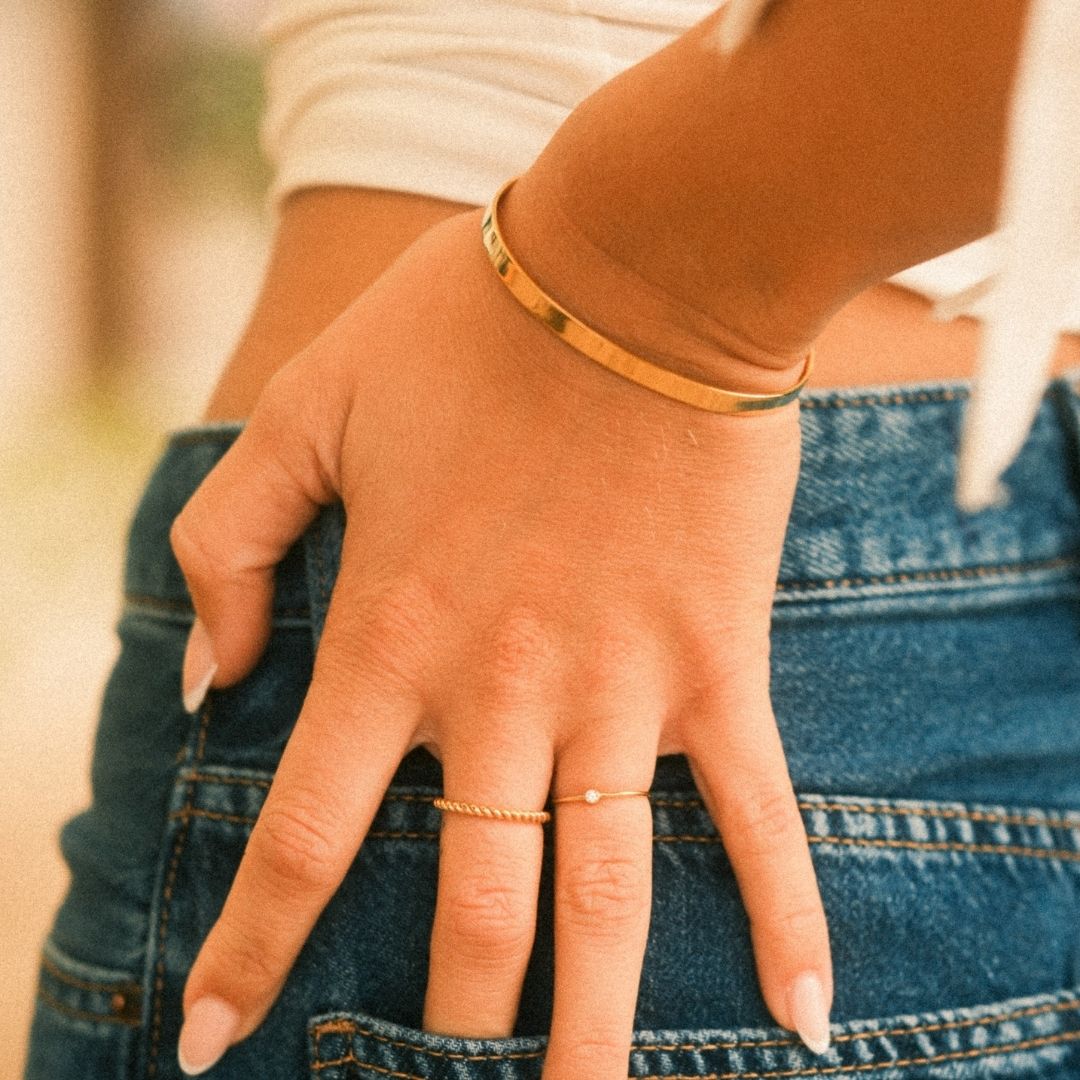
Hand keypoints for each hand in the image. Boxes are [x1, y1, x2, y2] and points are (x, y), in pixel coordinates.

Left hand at [170, 205, 831, 1076]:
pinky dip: (785, 917)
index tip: (216, 1045)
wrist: (636, 270)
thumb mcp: (304, 410)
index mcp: (392, 639)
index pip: (298, 842)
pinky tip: (804, 1021)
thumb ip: (225, 543)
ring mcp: (622, 690)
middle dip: (442, 1023)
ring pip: (605, 900)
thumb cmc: (464, 329)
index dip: (253, 955)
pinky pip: (757, 816)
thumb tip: (215, 678)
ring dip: (592, 1028)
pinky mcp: (718, 665)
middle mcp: (504, 694)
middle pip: (466, 908)